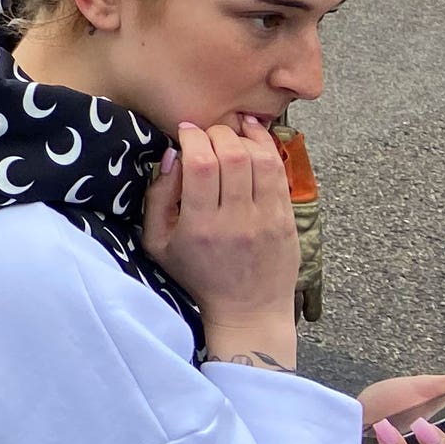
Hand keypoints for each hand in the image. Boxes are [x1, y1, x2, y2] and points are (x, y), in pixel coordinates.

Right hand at [144, 118, 300, 367]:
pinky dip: (267, 148)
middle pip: (232, 155)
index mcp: (200, 226)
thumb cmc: (197, 276)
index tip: (184, 131)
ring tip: (231, 131)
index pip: (200, 163)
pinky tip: (254, 136)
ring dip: (244, 136)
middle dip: (217, 132)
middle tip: (207, 133)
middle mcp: (236, 220)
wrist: (249, 312)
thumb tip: (171, 155)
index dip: (191, 137)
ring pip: (261, 159)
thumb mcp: (158, 244)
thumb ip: (157, 197)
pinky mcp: (288, 220)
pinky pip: (280, 173)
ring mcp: (267, 219)